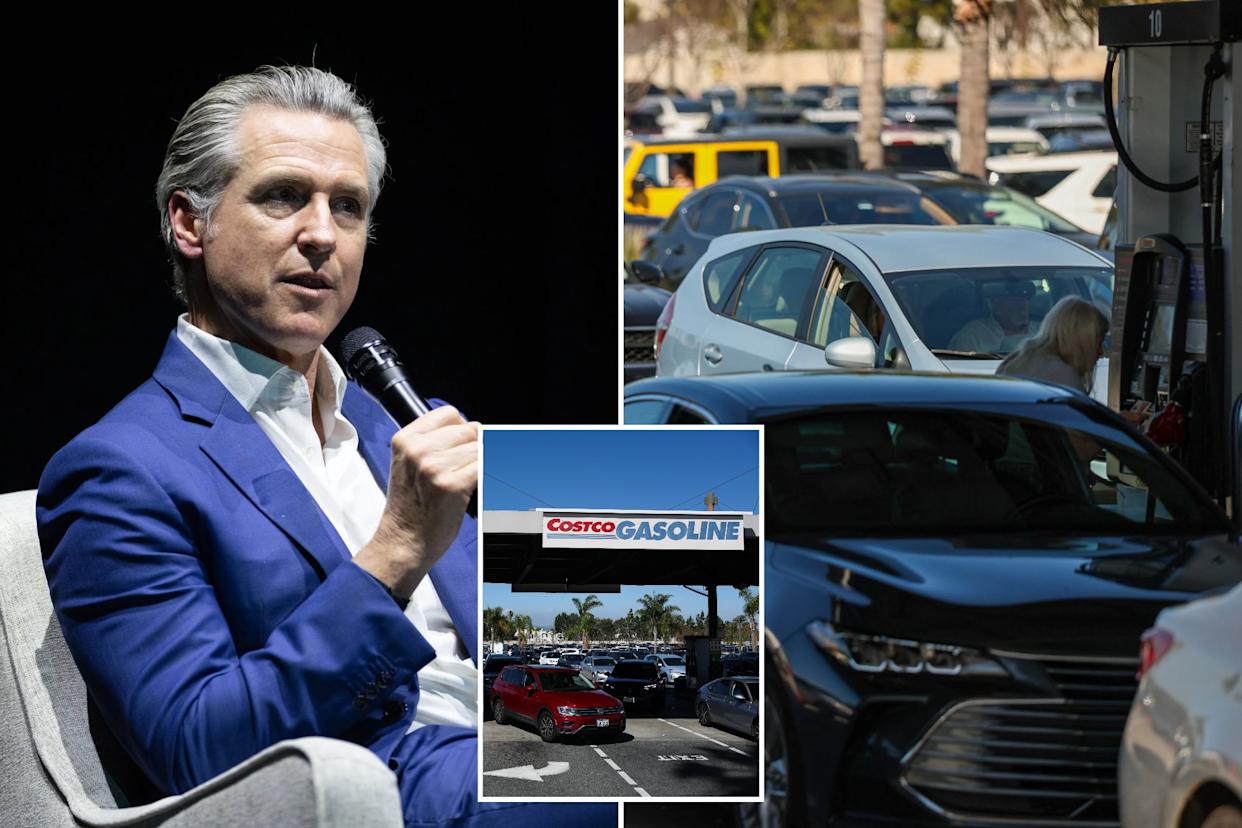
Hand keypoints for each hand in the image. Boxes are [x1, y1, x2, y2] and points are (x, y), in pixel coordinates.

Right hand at [355, 406, 478, 598]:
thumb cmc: (410, 507)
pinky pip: (484, 466)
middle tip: (464, 469)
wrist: (403, 541)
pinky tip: (474, 488)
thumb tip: (476, 429)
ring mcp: (435, 467)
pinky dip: (486, 476)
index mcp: (405, 439)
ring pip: (479, 448)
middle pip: (468, 429)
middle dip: (473, 447)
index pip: (449, 413)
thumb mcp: (409, 463)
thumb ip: (433, 442)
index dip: (461, 428)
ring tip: (465, 482)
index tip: (462, 445)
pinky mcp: (453, 485)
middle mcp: (418, 450)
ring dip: (479, 464)